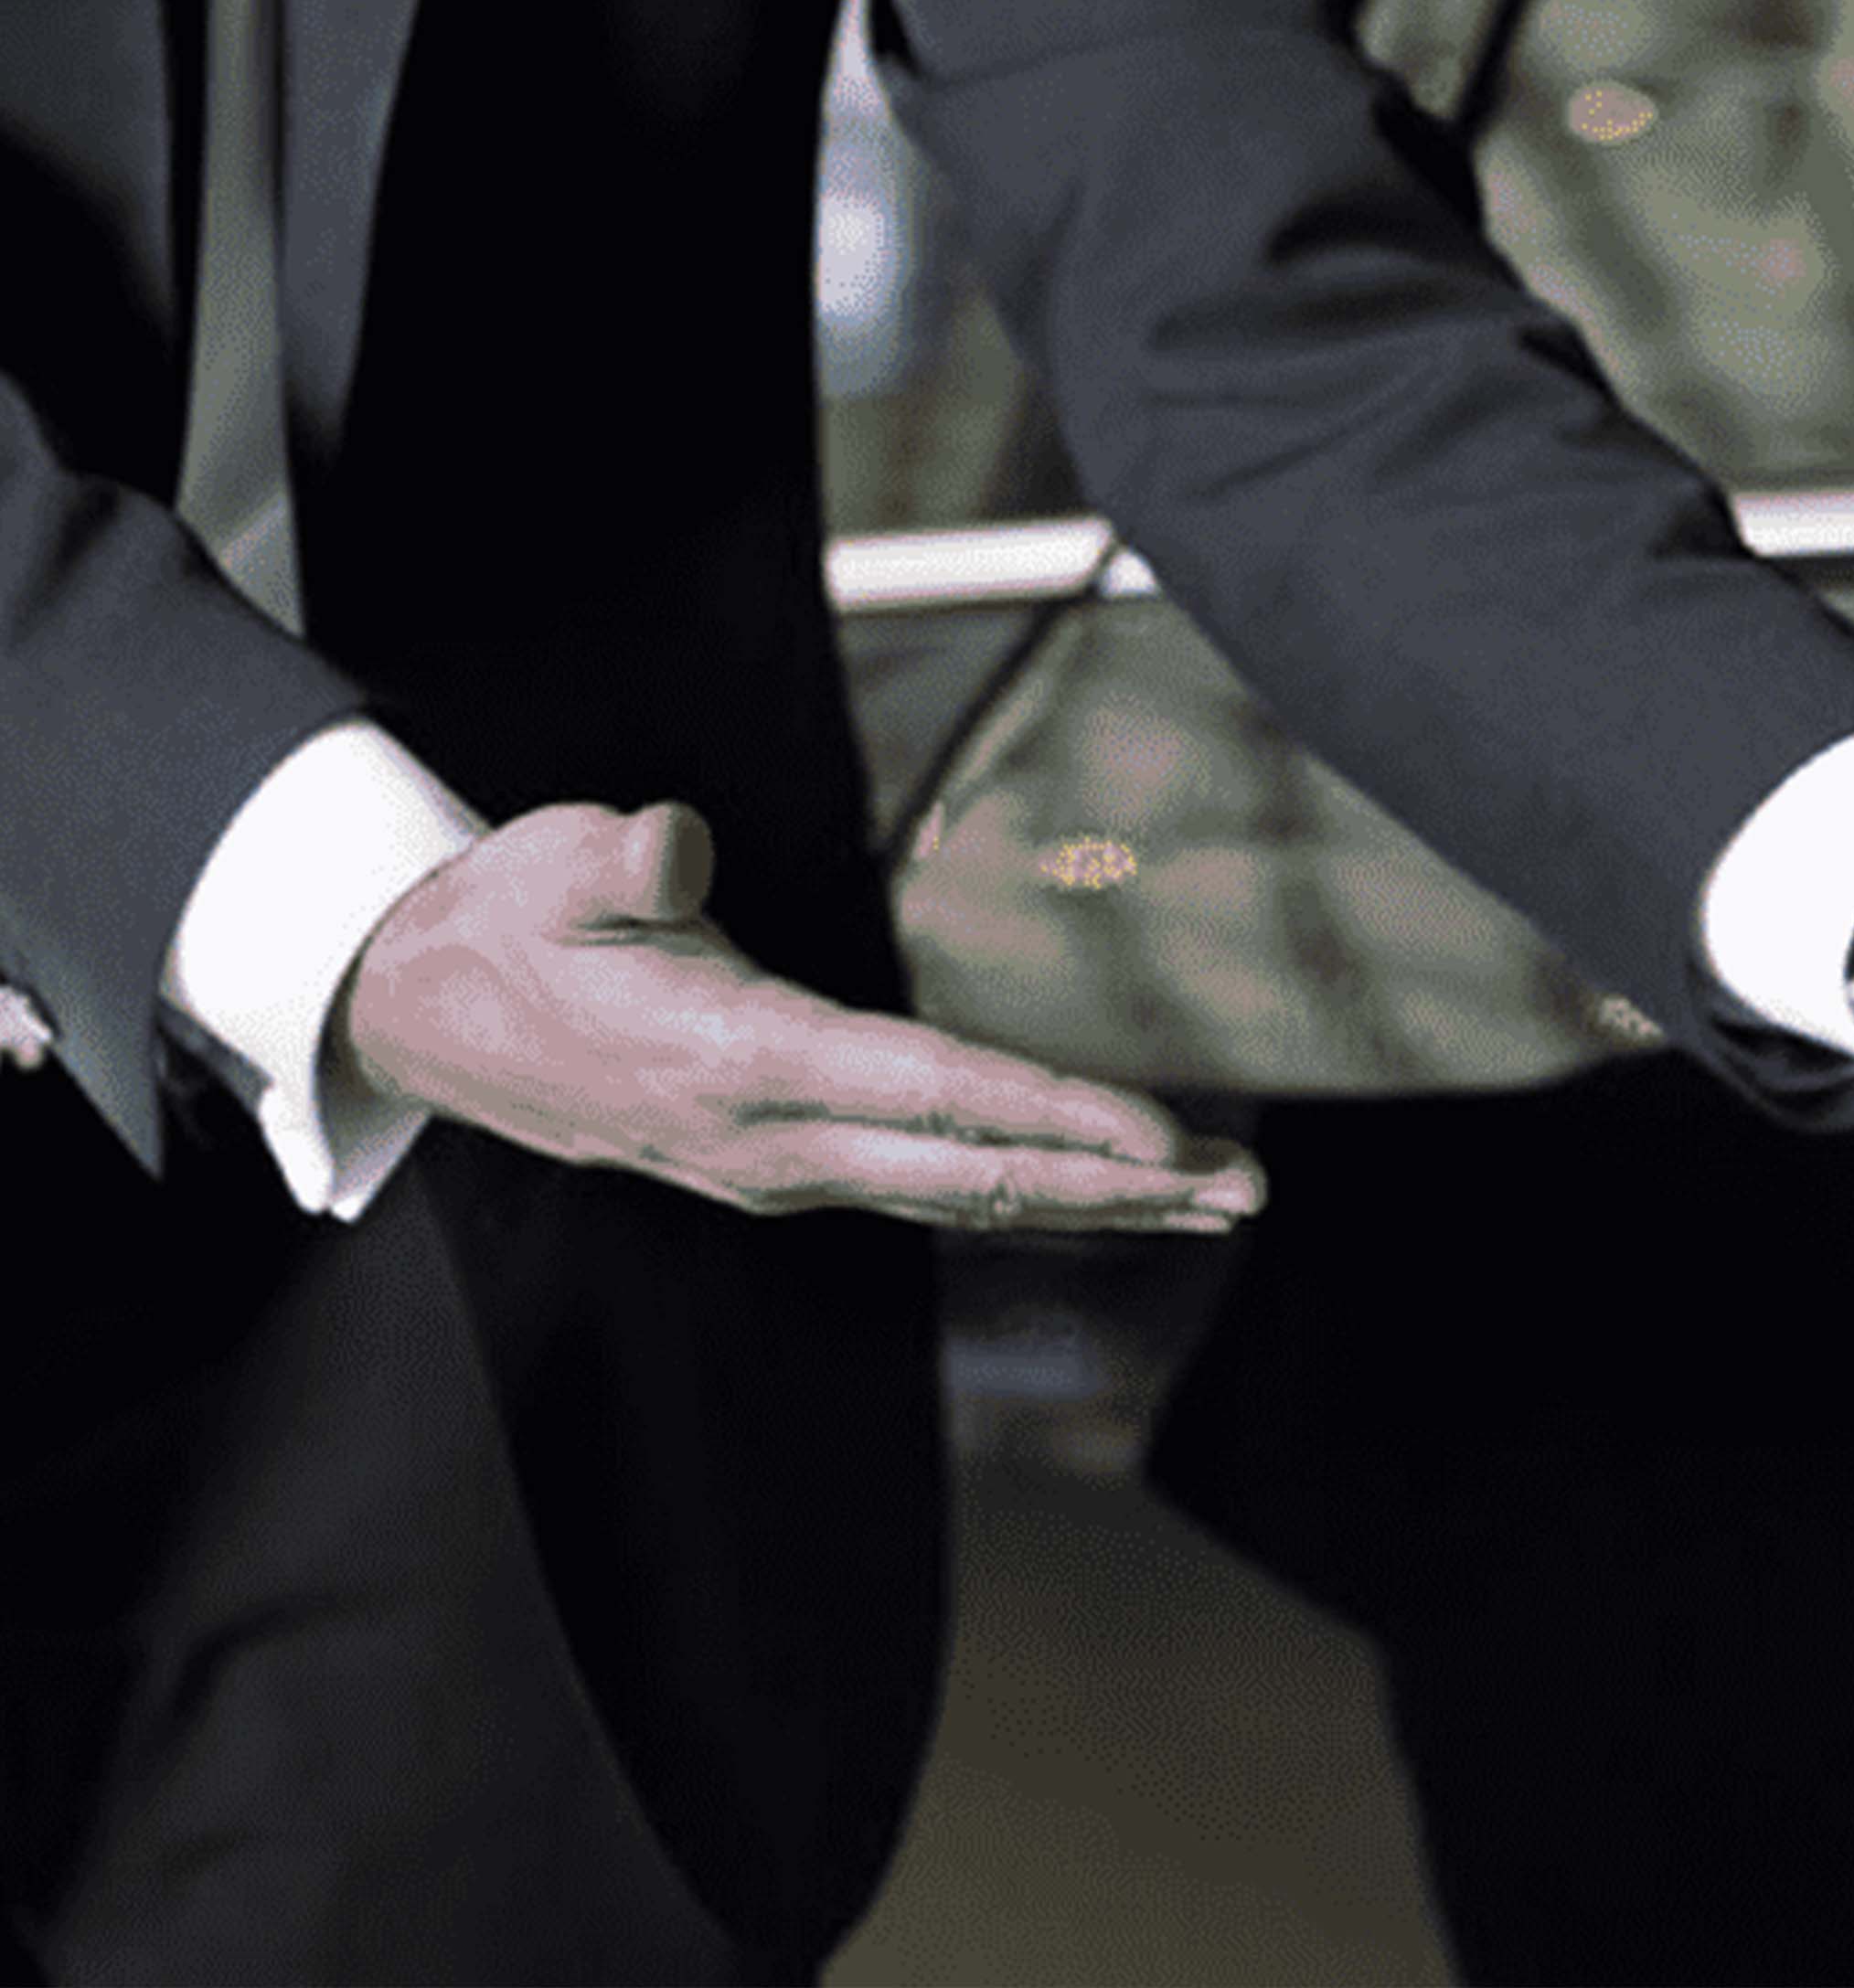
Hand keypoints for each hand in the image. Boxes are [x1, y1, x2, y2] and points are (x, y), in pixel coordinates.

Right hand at [341, 802, 1262, 1232]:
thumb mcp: (549, 862)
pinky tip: (1110, 1199)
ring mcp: (779, 1170)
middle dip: (1117, 1182)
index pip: (929, 1092)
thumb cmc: (507, 922)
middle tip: (1243, 1188)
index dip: (1052, 1110)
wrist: (419, 1018)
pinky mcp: (784, 1170)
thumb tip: (681, 840)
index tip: (1158, 1132)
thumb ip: (625, 856)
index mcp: (733, 1059)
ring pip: (965, 1196)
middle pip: (976, 1168)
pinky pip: (931, 1191)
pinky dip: (1030, 1197)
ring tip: (1217, 1202)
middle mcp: (769, 1139)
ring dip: (1097, 1203)